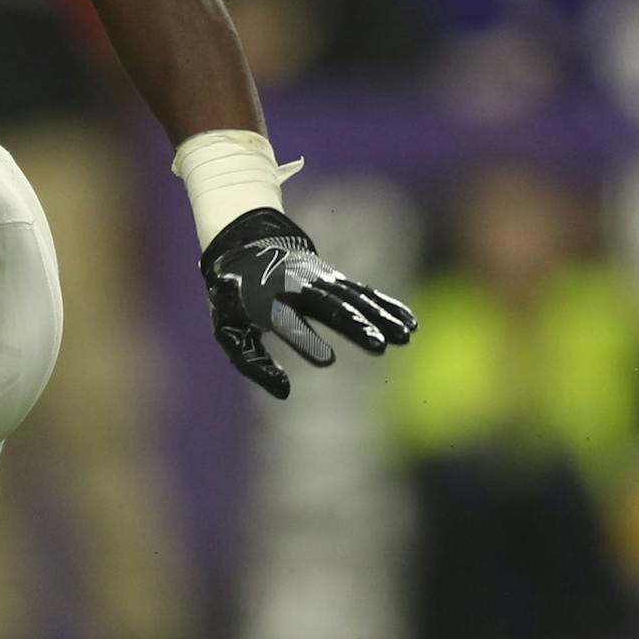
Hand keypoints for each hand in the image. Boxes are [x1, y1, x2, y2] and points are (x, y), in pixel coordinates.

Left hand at [199, 207, 416, 398]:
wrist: (246, 247)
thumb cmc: (235, 300)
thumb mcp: (229, 332)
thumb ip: (252, 363)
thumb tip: (284, 392)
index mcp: (264, 301)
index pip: (285, 321)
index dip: (304, 338)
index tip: (326, 360)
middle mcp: (295, 287)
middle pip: (328, 307)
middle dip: (353, 325)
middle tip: (378, 346)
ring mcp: (319, 280)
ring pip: (352, 297)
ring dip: (379, 317)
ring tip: (404, 337)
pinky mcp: (335, 279)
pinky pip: (364, 292)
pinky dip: (387, 306)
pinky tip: (410, 322)